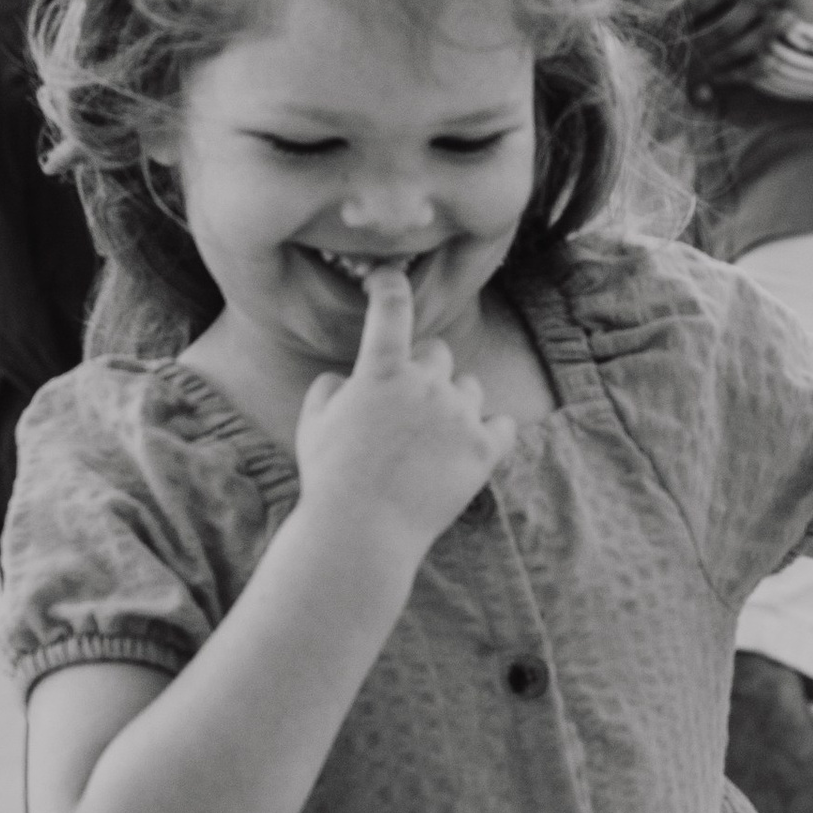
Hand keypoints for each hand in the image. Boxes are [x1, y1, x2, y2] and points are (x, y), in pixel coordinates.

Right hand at [294, 267, 510, 559]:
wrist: (362, 534)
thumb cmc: (330, 478)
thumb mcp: (312, 423)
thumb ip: (332, 388)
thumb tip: (350, 381)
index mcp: (381, 372)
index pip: (392, 308)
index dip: (390, 285)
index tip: (386, 278)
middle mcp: (426, 385)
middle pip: (436, 353)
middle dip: (421, 371)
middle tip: (403, 407)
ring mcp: (459, 417)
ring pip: (467, 388)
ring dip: (452, 403)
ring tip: (428, 441)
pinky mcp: (484, 451)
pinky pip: (500, 424)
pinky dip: (487, 432)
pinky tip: (466, 448)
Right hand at [646, 0, 794, 100]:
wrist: (611, 28)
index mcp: (654, 17)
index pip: (692, 4)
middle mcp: (669, 47)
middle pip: (721, 29)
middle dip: (755, 7)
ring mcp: (683, 66)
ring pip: (729, 55)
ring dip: (762, 37)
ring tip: (791, 16)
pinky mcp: (692, 79)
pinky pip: (725, 79)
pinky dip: (749, 71)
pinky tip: (775, 60)